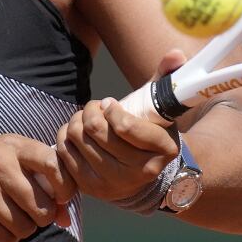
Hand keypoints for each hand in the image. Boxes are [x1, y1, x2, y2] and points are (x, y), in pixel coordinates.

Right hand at [0, 134, 75, 241]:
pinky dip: (7, 237)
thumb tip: (66, 217)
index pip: (53, 164)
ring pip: (25, 226)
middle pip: (42, 205)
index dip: (66, 186)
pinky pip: (5, 237)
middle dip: (43, 216)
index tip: (61, 196)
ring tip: (13, 218)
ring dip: (24, 229)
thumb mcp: (8, 159)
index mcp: (12, 145)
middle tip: (33, 213)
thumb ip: (39, 179)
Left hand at [54, 49, 186, 200]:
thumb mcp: (162, 105)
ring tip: (88, 119)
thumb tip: (176, 53)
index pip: (124, 125)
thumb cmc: (151, 131)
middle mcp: (139, 173)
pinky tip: (79, 134)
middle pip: (94, 129)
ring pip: (77, 138)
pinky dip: (67, 136)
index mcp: (163, 151)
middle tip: (97, 108)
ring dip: (78, 120)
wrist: (145, 172)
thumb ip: (168, 76)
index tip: (111, 104)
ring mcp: (113, 184)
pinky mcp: (91, 188)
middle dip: (91, 110)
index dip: (111, 108)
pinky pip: (65, 153)